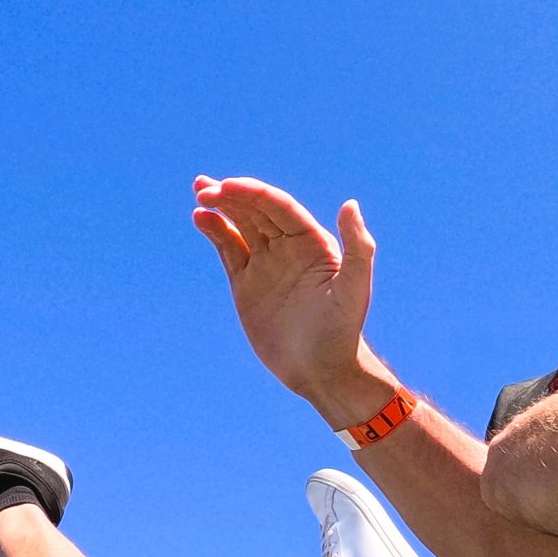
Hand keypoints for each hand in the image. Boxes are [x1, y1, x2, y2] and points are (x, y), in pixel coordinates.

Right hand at [191, 176, 395, 424]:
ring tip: (199, 193)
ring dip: (220, 207)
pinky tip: (200, 219)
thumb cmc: (343, 330)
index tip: (227, 187)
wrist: (321, 369)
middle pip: (256, 210)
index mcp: (313, 242)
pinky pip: (228, 248)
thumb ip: (358, 246)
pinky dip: (215, 231)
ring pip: (240, 224)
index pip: (280, 207)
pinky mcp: (247, 282)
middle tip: (204, 189)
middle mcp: (289, 247)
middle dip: (232, 195)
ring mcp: (266, 263)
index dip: (254, 194)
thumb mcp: (355, 288)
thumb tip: (350, 204)